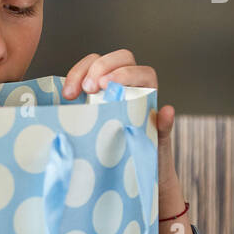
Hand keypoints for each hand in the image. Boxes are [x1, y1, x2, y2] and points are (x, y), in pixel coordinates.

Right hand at [62, 49, 178, 194]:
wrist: (131, 174)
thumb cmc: (147, 158)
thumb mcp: (157, 147)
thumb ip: (163, 129)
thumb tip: (167, 110)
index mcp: (149, 94)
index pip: (142, 72)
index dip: (125, 73)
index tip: (108, 84)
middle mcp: (129, 85)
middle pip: (119, 59)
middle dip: (101, 66)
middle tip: (89, 88)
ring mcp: (105, 88)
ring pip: (96, 62)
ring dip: (81, 72)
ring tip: (72, 93)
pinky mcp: (86, 94)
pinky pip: (79, 77)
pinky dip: (71, 80)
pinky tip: (66, 96)